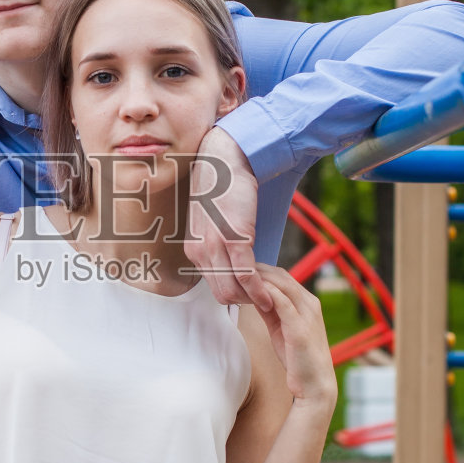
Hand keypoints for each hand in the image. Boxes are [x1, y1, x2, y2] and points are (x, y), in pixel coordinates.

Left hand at [185, 128, 269, 311]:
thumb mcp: (209, 221)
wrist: (223, 160)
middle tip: (263, 298)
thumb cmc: (219, 187)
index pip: (213, 287)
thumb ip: (214, 243)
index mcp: (193, 250)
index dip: (234, 294)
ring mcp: (215, 247)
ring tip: (270, 298)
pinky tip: (269, 294)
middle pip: (222, 295)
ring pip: (233, 291)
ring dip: (253, 299)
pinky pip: (246, 276)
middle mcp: (200, 252)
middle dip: (244, 301)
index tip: (251, 293)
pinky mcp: (234, 239)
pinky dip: (258, 290)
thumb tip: (228, 261)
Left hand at [250, 264, 337, 411]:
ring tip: (239, 272)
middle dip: (258, 268)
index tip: (240, 265)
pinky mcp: (300, 328)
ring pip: (282, 285)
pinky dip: (267, 294)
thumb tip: (252, 295)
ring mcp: (307, 314)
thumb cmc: (297, 357)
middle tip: (234, 263)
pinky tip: (250, 291)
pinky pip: (283, 303)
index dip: (261, 269)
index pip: (283, 276)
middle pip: (281, 276)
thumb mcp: (281, 328)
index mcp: (306, 302)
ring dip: (260, 278)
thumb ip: (270, 310)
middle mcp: (309, 304)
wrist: (314, 384)